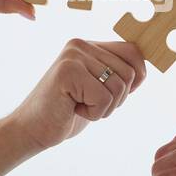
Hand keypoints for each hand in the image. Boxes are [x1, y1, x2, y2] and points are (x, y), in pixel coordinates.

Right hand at [7, 40, 146, 150]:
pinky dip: (93, 114)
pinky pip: (103, 98)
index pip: (133, 52)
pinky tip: (73, 110)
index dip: (136, 78)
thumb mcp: (98, 89)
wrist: (32, 130)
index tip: (113, 95)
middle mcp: (81, 45)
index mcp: (89, 45)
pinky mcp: (68, 72)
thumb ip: (117, 74)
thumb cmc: (66, 112)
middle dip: (116, 99)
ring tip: (80, 106)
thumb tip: (144, 70)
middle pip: (129, 73)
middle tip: (89, 104)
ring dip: (104, 108)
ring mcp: (73, 56)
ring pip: (118, 87)